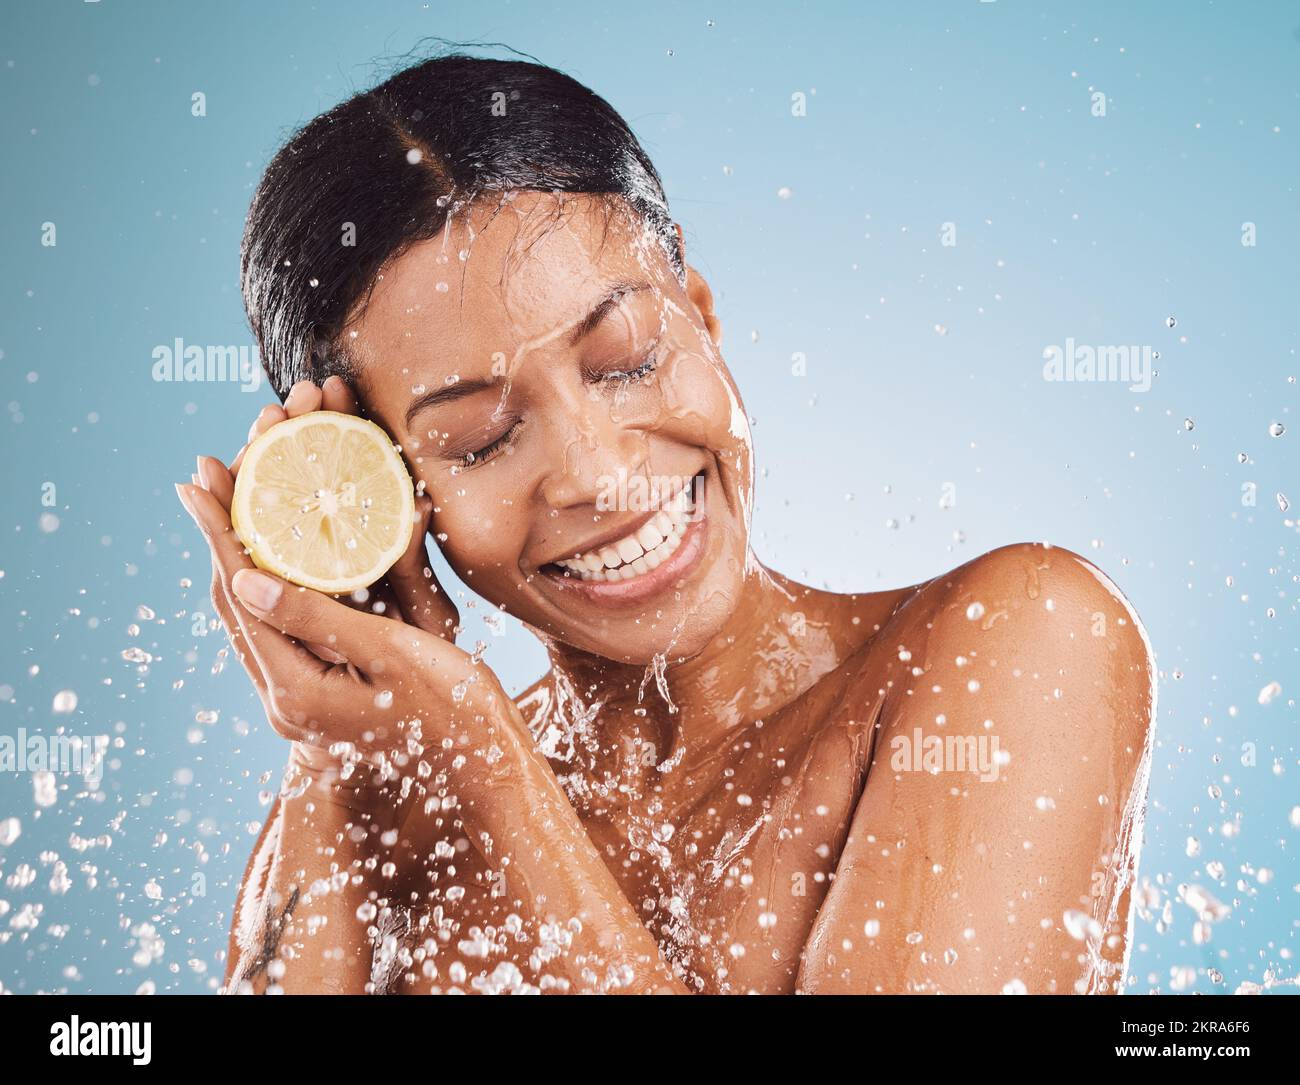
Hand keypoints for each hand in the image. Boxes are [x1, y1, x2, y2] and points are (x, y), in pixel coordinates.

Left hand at [177, 378, 523, 807]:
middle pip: (234, 605)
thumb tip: (246, 579)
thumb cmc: (453, 708)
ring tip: (231, 498)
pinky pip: (281, 631)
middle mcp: (285, 703)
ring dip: (242, 556)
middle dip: (221, 535)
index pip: (240, 597)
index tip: (197, 480)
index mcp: (297, 691)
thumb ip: (318, 617)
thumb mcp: (390, 651)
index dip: (218, 532)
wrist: (485, 767)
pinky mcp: (319, 697)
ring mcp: (300, 704)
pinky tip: (278, 549)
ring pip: (253, 617)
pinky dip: (274, 582)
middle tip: (209, 474)